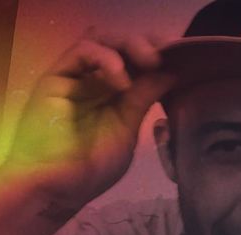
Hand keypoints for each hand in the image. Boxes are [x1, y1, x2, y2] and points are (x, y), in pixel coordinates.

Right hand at [4, 29, 178, 213]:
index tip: (183, 57)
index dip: (159, 54)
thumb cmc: (91, 168)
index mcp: (115, 94)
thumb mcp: (127, 130)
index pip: (137, 62)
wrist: (57, 188)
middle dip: (147, 44)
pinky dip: (105, 59)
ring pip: (101, 41)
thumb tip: (171, 73)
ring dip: (129, 45)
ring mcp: (75, 77)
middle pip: (120, 45)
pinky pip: (80, 52)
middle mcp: (95, 80)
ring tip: (150, 61)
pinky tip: (121, 79)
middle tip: (168, 52)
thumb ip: (143, 100)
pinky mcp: (56, 78)